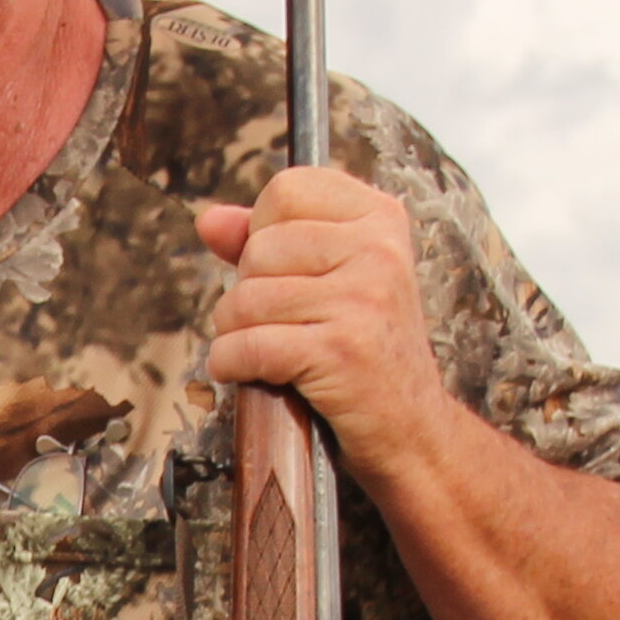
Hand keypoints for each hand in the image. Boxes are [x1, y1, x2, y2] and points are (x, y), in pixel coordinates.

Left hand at [194, 167, 442, 456]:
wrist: (411, 430)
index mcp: (380, 218)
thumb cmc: (365, 353)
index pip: (287, 189)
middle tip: (280, 322)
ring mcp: (362, 298)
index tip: (285, 269)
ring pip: (246, 298)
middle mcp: (378, 250)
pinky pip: (248, 344)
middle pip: (259, 246)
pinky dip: (231, 364)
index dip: (264, 230)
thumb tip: (209, 219)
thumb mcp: (331, 281)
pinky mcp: (340, 350)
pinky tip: (246, 372)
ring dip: (235, 332)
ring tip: (264, 350)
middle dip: (249, 290)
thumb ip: (268, 241)